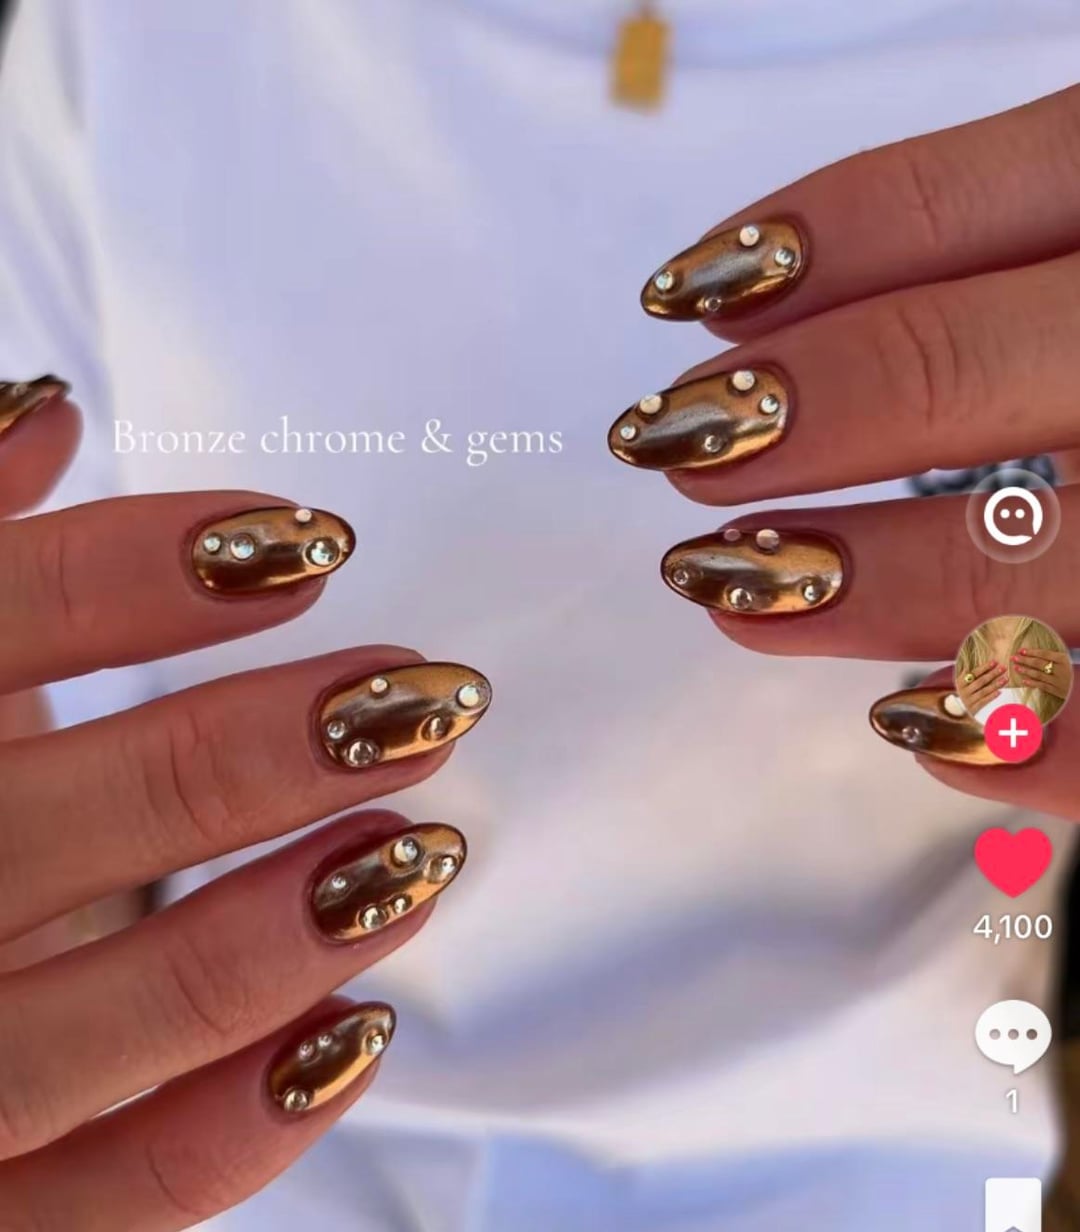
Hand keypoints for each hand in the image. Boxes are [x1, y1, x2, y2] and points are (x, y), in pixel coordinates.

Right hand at [0, 379, 489, 1228]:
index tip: (311, 541)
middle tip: (418, 698)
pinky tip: (358, 1033)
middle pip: (32, 828)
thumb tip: (38, 405)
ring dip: (259, 940)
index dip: (136, 573)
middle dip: (237, 757)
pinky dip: (227, 1132)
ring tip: (415, 854)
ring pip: (73, 1032)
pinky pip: (101, 1207)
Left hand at [614, 82, 1079, 794]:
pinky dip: (1018, 741)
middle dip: (786, 414)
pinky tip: (918, 728)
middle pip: (947, 369)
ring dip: (856, 580)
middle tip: (676, 448)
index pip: (948, 207)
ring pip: (1017, 553)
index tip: (685, 299)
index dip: (795, 253)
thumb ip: (998, 258)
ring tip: (734, 593)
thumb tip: (754, 309)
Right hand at [957, 661, 1007, 715]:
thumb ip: (971, 673)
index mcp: (960, 682)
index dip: (985, 667)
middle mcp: (963, 691)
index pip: (974, 673)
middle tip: (1003, 668)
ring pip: (983, 691)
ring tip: (1005, 679)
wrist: (963, 710)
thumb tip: (981, 660)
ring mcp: (968, 700)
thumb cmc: (969, 692)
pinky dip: (992, 696)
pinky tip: (1000, 692)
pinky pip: (984, 701)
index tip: (995, 661)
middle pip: (980, 681)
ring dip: (995, 684)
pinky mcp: (973, 708)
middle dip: (993, 674)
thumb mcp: (966, 682)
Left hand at [1013, 647, 1072, 701]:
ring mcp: (1057, 680)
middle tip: (1014, 658)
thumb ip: (1053, 657)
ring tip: (1016, 667)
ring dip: (1026, 671)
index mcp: (1062, 659)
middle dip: (1024, 660)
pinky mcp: (1056, 690)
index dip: (1031, 652)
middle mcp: (1060, 669)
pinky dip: (1032, 683)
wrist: (1079, 686)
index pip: (1044, 654)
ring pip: (1038, 674)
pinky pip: (1042, 686)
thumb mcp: (1065, 661)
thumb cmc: (1070, 671)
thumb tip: (1034, 652)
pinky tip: (1023, 681)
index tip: (1021, 650)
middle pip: (1039, 663)